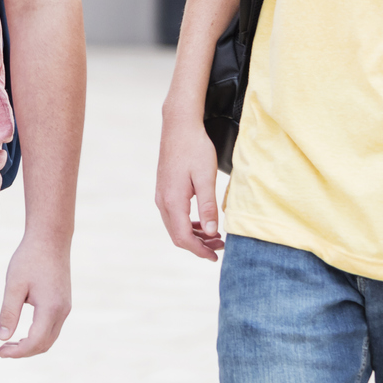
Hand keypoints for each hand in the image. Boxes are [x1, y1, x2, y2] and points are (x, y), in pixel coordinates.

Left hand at [0, 232, 72, 357]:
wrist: (50, 238)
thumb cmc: (29, 259)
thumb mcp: (14, 285)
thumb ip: (9, 312)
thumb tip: (2, 337)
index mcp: (51, 308)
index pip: (35, 342)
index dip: (17, 352)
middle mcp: (62, 311)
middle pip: (44, 344)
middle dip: (23, 352)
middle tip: (1, 350)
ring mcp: (65, 308)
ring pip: (50, 338)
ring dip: (31, 345)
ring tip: (9, 343)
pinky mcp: (64, 303)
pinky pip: (52, 328)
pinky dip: (38, 335)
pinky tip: (22, 331)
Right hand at [154, 115, 224, 260]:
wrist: (179, 126)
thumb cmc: (195, 149)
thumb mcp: (206, 178)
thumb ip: (207, 207)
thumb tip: (213, 233)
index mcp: (173, 200)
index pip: (184, 237)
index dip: (200, 251)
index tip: (216, 257)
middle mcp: (163, 200)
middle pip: (177, 235)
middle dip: (198, 246)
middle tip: (221, 248)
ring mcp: (161, 195)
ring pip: (174, 226)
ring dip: (194, 236)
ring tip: (215, 237)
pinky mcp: (164, 189)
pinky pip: (173, 215)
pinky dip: (188, 224)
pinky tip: (203, 222)